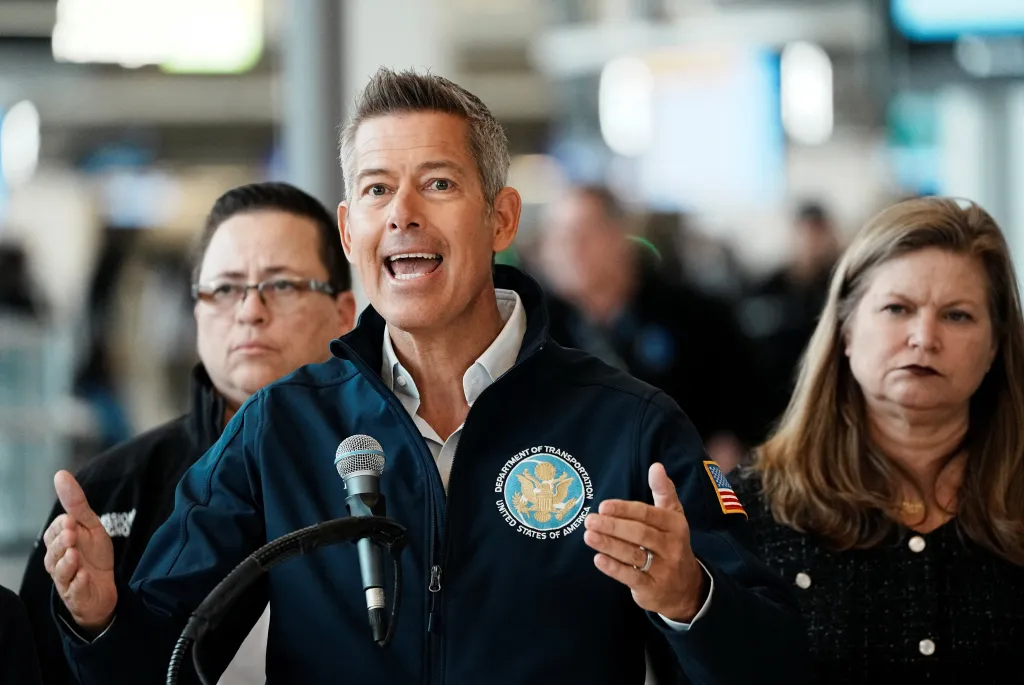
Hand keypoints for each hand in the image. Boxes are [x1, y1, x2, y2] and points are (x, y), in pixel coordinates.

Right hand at [43, 470, 116, 631]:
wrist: (105, 587)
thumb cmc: (93, 555)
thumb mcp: (90, 526)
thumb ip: (76, 503)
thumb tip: (61, 474)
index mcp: (58, 544)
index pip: (53, 533)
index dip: (60, 527)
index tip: (70, 520)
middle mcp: (57, 562)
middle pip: (53, 552)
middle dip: (61, 542)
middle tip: (71, 533)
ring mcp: (66, 580)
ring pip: (60, 571)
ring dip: (67, 562)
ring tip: (75, 554)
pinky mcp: (76, 596)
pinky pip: (74, 590)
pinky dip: (78, 583)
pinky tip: (84, 576)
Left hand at [584, 462, 706, 622]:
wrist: (687, 588)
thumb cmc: (672, 544)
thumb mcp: (673, 517)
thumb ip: (664, 491)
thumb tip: (656, 466)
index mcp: (675, 525)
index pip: (648, 514)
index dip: (625, 510)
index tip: (603, 506)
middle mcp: (671, 546)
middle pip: (640, 534)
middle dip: (613, 526)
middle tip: (590, 520)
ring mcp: (663, 569)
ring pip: (633, 554)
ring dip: (609, 545)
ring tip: (588, 536)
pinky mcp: (652, 589)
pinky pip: (631, 577)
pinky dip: (614, 568)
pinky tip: (598, 559)